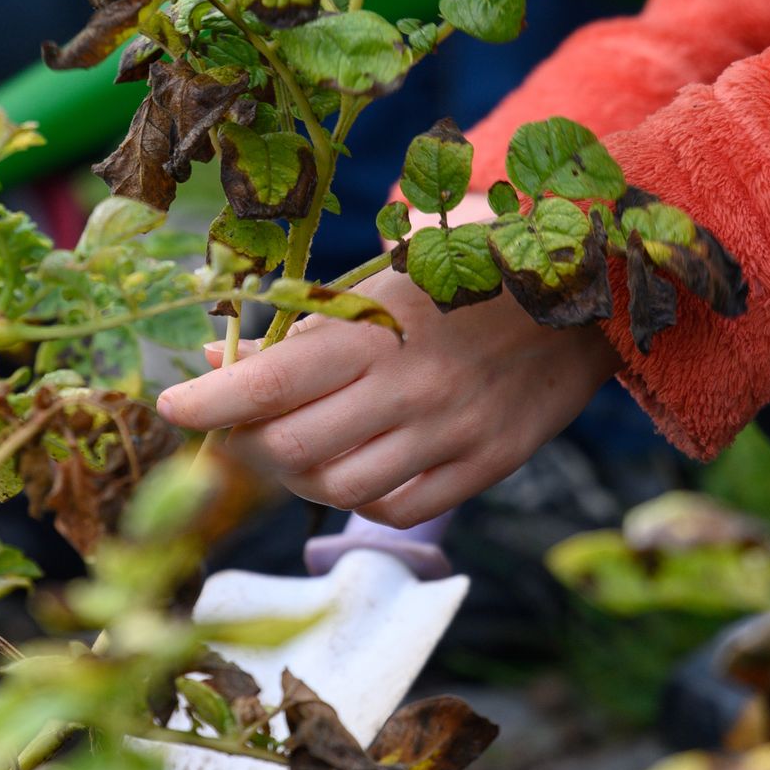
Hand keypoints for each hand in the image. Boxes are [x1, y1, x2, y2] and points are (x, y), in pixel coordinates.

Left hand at [158, 262, 625, 527]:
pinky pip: (396, 509)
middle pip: (290, 451)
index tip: (170, 403)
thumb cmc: (480, 260)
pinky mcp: (487, 465)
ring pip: (337, 489)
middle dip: (242, 445)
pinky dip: (358, 496)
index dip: (207, 402)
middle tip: (230, 426)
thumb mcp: (396, 263)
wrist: (599, 284)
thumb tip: (216, 357)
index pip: (269, 381)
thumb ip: (310, 314)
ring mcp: (452, 434)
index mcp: (382, 325)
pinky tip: (355, 463)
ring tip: (291, 445)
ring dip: (295, 475)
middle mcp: (413, 388)